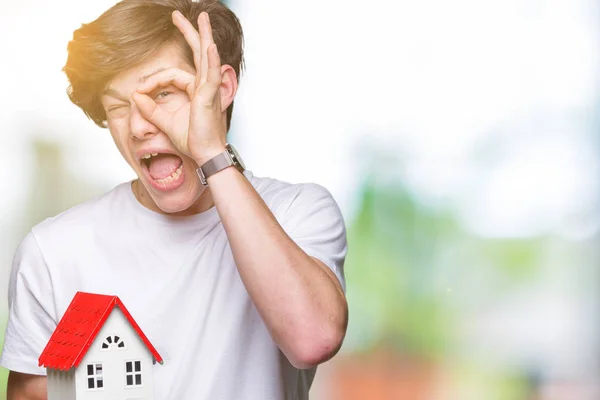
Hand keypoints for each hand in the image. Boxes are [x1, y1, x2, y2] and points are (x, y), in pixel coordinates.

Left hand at [132, 11, 225, 164]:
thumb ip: (150, 109)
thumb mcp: (165, 122)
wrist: (204, 154)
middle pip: (198, 53)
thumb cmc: (191, 140)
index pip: (172, 75)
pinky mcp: (209, 97)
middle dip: (190, 32)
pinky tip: (210, 46)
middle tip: (179, 15)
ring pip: (206, 57)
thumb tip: (135, 95)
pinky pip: (210, 75)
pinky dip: (211, 59)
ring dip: (204, 36)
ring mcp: (208, 90)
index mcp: (195, 91)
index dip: (153, 80)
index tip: (140, 92)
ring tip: (203, 18)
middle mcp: (203, 86)